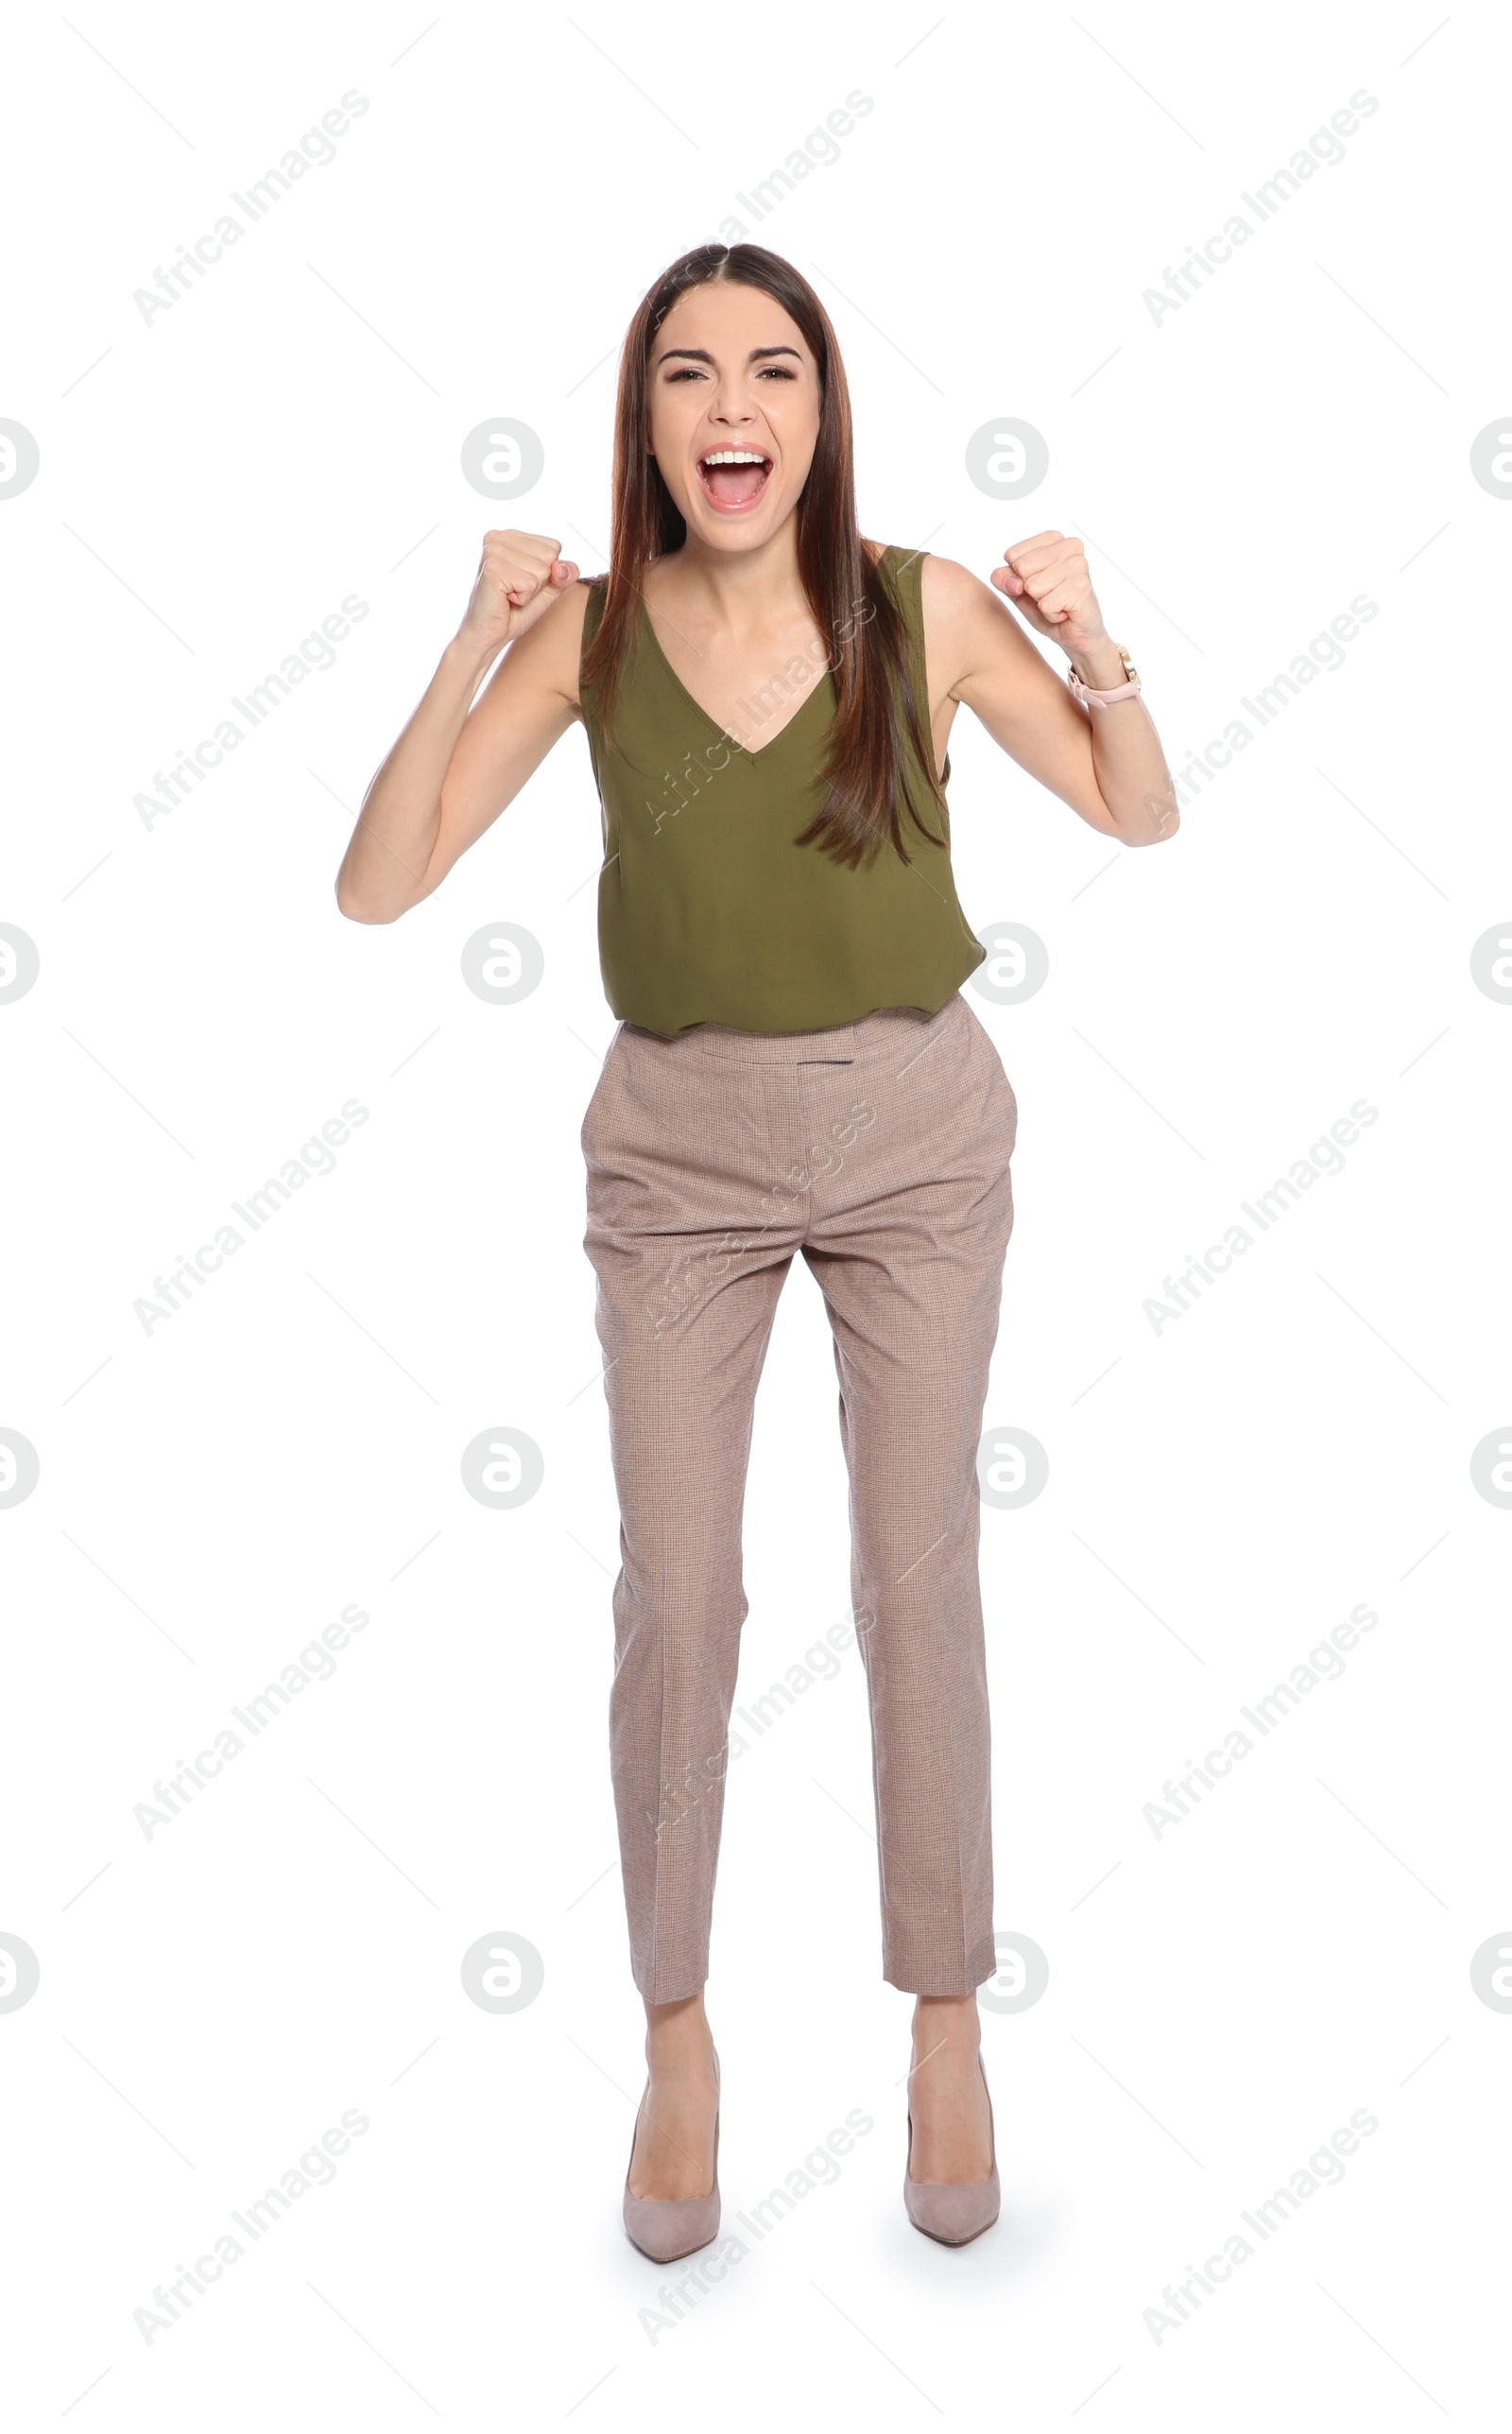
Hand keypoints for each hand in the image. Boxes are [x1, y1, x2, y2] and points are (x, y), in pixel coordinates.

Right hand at [458, 530, 579, 656]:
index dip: (547, 573)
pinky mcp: (492, 568)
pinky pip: (530, 583)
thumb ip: (564, 575)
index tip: (523, 583)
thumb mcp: (548, 590)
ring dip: (530, 592)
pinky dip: (523, 598)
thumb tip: (565, 568)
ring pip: (542, 570)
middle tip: (515, 591)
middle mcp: (499, 537)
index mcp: (510, 536)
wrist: (488, 635)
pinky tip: (504, 599)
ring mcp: (494, 550)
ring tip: (508, 595)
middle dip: (540, 582)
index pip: (554, 546)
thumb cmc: (514, 611)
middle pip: (550, 555)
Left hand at [991, 531, 1107, 660]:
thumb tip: (1012, 581)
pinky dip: (1051, 615)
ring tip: (1058, 602)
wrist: (1075, 632)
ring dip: (1041, 603)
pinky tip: (1065, 612)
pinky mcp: (1081, 587)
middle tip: (1049, 595)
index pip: (1012, 555)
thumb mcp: (1018, 590)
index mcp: (1053, 538)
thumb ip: (1004, 579)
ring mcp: (1078, 565)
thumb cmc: (1049, 605)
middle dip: (1029, 589)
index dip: (1018, 577)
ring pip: (1033, 586)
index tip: (1038, 584)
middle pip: (1021, 567)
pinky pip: (1046, 605)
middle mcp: (1070, 546)